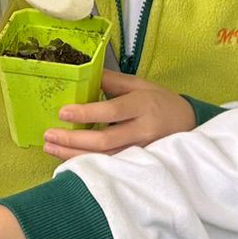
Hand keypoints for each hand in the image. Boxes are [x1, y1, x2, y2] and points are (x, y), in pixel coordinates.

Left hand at [43, 70, 196, 158]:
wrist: (189, 123)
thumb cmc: (160, 101)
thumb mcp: (140, 84)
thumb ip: (112, 81)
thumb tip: (82, 72)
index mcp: (142, 105)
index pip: (111, 111)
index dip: (86, 113)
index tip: (62, 112)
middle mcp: (143, 129)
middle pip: (105, 141)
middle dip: (73, 140)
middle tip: (49, 136)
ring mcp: (142, 150)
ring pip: (106, 158)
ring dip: (75, 155)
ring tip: (51, 148)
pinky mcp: (140, 165)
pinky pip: (111, 167)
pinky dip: (88, 164)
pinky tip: (69, 159)